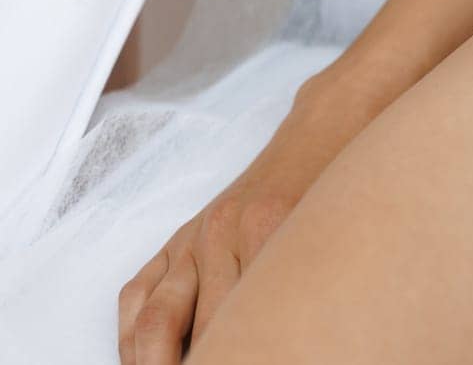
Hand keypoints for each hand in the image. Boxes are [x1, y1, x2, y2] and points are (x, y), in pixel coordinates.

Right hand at [116, 78, 372, 364]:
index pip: (249, 321)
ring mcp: (195, 236)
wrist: (327, 131)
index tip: (253, 360)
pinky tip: (143, 357)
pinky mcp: (180, 237)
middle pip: (202, 327)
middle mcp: (223, 234)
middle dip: (208, 359)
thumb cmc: (340, 184)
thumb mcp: (339, 234)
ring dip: (154, 360)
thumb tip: (304, 335)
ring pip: (156, 318)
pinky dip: (132, 334)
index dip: (247, 350)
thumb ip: (312, 285)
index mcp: (268, 230)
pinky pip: (138, 292)